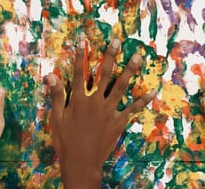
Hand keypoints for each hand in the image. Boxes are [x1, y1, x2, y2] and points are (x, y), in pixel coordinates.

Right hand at [47, 39, 156, 188]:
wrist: (82, 162)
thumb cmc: (66, 141)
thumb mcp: (56, 118)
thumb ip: (57, 96)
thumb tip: (51, 75)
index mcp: (79, 100)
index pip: (79, 73)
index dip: (79, 57)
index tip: (82, 41)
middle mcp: (96, 101)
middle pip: (104, 74)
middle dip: (111, 56)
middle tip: (117, 41)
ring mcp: (109, 111)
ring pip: (121, 86)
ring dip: (130, 70)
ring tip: (138, 57)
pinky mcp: (118, 121)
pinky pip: (133, 108)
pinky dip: (143, 99)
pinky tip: (153, 90)